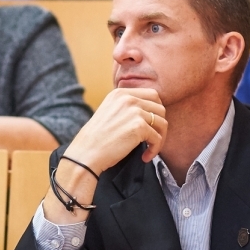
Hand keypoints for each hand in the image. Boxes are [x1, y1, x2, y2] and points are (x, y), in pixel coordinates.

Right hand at [42, 88, 166, 225]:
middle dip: (160, 124)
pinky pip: (158, 138)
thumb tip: (151, 114)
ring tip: (150, 149)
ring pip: (162, 123)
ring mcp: (134, 111)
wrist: (86, 152)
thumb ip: (127, 107)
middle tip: (153, 138)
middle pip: (160, 107)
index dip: (156, 111)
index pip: (152, 94)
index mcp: (120, 93)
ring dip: (160, 138)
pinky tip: (144, 157)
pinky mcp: (139, 127)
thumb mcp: (110, 112)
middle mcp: (128, 98)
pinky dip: (155, 149)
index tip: (152, 125)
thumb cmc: (97, 138)